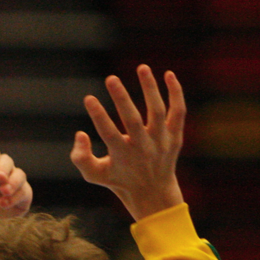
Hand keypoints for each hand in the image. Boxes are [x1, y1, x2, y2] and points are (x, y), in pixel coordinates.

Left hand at [0, 137, 32, 229]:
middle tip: (0, 178)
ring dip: (13, 183)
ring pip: (20, 175)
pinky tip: (3, 204)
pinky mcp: (21, 195)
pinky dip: (15, 198)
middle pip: (7, 162)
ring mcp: (12, 181)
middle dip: (4, 170)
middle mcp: (1, 168)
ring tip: (4, 192)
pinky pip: (25, 192)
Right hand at [71, 65, 185, 220]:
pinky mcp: (175, 136)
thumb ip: (80, 157)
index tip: (88, 98)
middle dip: (121, 98)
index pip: (107, 132)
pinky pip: (178, 111)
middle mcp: (143, 147)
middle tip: (110, 78)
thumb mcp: (94, 174)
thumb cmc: (118, 180)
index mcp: (122, 155)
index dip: (97, 115)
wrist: (153, 192)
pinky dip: (176, 92)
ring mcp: (161, 141)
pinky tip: (168, 74)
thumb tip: (80, 134)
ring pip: (157, 110)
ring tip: (141, 67)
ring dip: (150, 88)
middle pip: (133, 119)